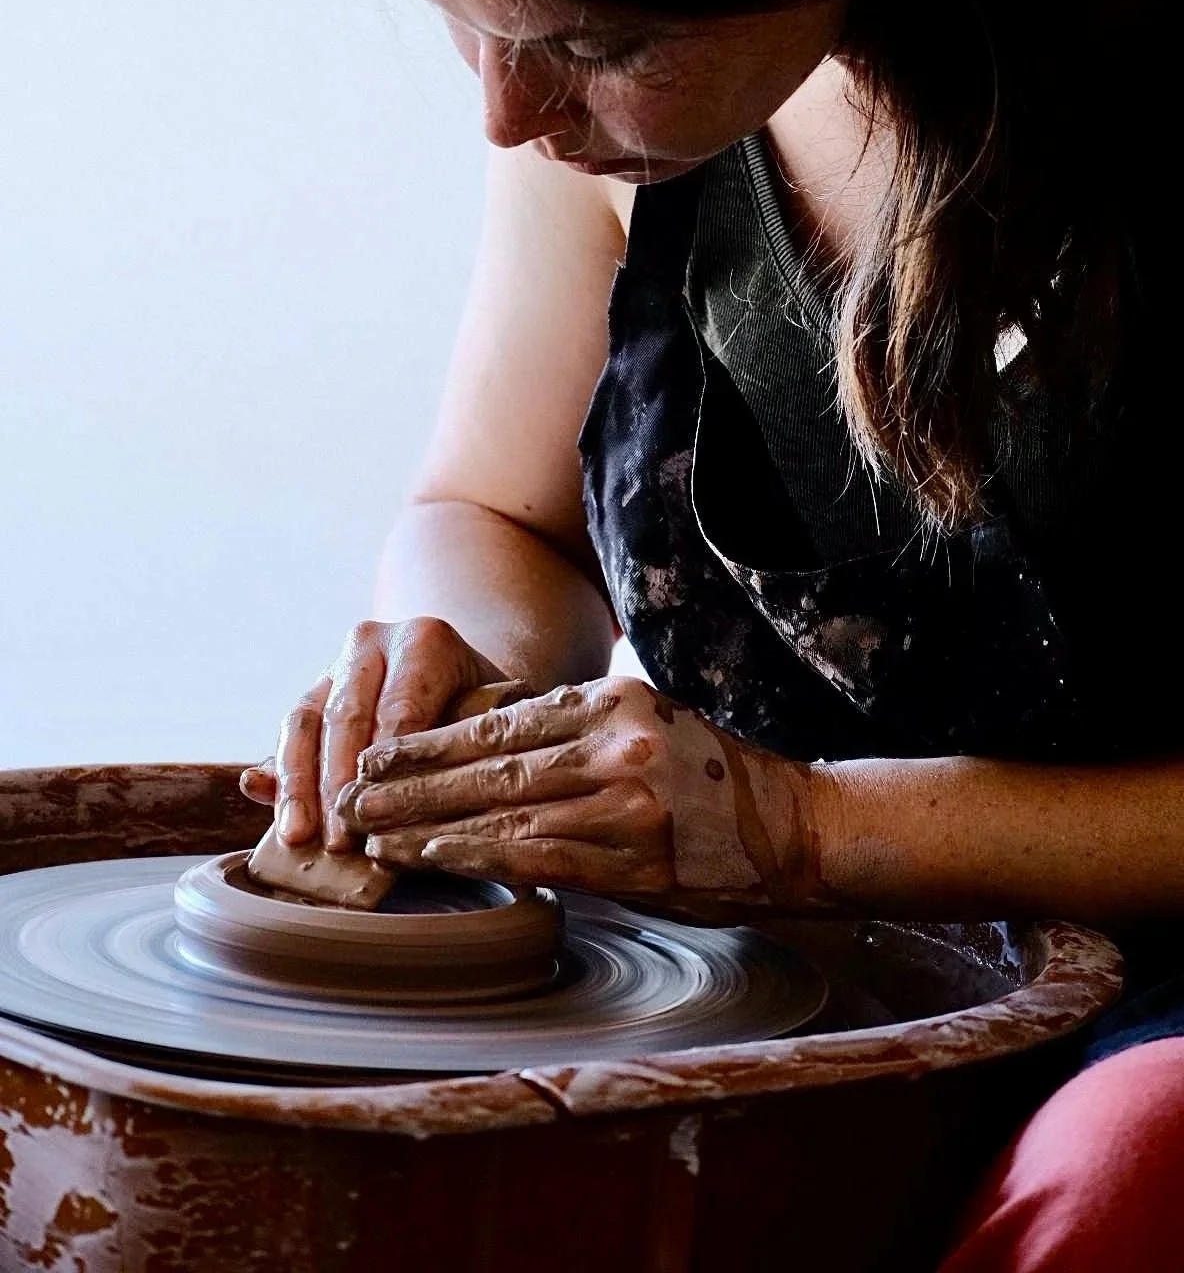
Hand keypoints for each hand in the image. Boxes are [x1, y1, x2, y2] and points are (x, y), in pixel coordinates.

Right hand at [239, 617, 529, 850]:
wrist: (460, 679)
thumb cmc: (483, 711)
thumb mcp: (488, 720)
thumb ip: (462, 749)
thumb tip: (442, 791)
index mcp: (424, 640)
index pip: (400, 707)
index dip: (387, 765)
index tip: (380, 814)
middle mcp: (372, 643)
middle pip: (346, 716)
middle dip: (338, 783)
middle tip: (340, 839)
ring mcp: (335, 666)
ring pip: (304, 722)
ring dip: (298, 784)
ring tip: (298, 836)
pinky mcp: (310, 694)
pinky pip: (286, 732)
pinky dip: (274, 770)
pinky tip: (261, 798)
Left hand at [335, 676, 825, 914]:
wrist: (796, 827)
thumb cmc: (714, 777)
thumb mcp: (647, 723)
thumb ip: (575, 730)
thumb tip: (488, 737)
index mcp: (611, 701)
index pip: (501, 718)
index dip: (431, 739)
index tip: (378, 749)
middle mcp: (612, 743)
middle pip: (488, 762)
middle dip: (409, 782)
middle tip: (349, 792)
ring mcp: (621, 801)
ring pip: (500, 810)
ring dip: (425, 825)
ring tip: (367, 831)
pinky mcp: (629, 857)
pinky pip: (532, 857)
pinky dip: (472, 857)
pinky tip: (428, 860)